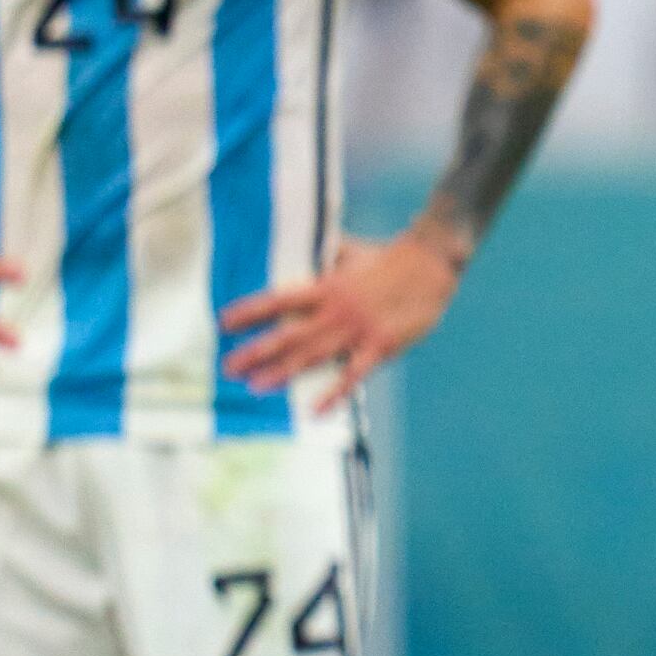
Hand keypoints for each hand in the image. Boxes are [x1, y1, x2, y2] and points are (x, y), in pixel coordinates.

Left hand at [221, 223, 466, 402]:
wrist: (431, 262)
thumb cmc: (391, 257)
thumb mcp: (351, 252)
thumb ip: (325, 257)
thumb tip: (302, 245)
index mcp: (327, 286)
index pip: (279, 300)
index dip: (250, 311)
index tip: (223, 323)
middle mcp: (336, 310)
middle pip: (289, 334)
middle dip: (256, 351)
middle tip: (228, 366)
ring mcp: (358, 330)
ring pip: (314, 355)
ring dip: (283, 372)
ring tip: (256, 386)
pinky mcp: (381, 345)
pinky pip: (353, 374)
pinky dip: (334, 393)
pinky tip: (315, 409)